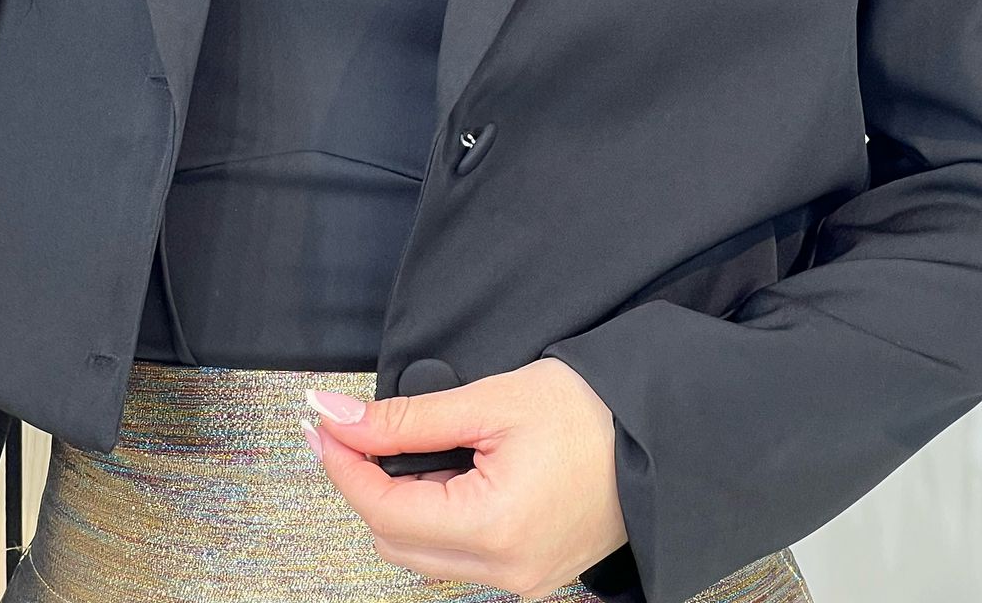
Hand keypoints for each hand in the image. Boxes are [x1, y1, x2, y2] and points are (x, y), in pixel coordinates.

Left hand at [301, 357, 628, 599]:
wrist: (662, 436)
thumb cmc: (587, 409)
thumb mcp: (490, 400)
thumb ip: (409, 419)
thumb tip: (338, 418)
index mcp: (493, 529)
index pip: (383, 510)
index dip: (343, 465)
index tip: (319, 424)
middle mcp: (504, 573)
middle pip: (395, 541)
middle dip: (364, 485)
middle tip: (351, 429)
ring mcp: (520, 582)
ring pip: (423, 556)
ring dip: (398, 504)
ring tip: (399, 444)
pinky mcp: (532, 574)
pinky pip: (459, 557)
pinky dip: (434, 517)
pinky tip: (439, 471)